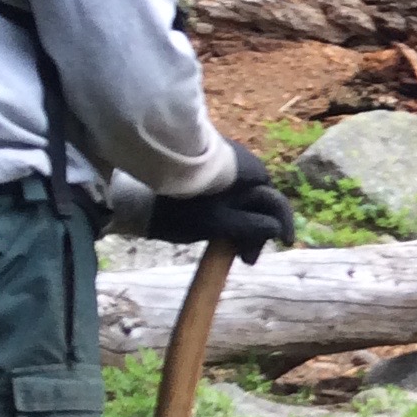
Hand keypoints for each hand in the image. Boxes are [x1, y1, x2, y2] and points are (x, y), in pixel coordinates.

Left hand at [146, 141, 294, 263]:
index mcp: (252, 174)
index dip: (276, 229)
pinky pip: (227, 189)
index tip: (269, 251)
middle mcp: (243, 161)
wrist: (139, 187)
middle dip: (256, 229)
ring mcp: (223, 159)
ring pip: (243, 196)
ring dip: (242, 220)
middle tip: (243, 257)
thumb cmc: (184, 206)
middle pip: (259, 200)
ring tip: (229, 243)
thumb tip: (277, 230)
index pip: (275, 203)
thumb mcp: (220, 223)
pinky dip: (227, 208)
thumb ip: (252, 227)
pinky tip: (216, 222)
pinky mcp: (204, 163)